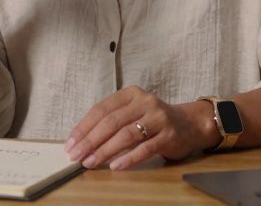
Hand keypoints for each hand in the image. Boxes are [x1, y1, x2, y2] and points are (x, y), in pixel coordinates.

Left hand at [65, 87, 217, 170]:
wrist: (189, 124)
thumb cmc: (153, 120)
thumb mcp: (132, 111)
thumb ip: (112, 120)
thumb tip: (82, 140)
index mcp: (131, 94)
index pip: (101, 109)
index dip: (84, 127)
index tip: (70, 143)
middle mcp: (145, 102)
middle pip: (112, 122)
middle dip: (91, 140)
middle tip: (77, 155)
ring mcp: (158, 118)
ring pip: (126, 135)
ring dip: (105, 150)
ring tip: (91, 162)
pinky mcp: (169, 135)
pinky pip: (145, 148)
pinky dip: (128, 158)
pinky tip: (115, 166)